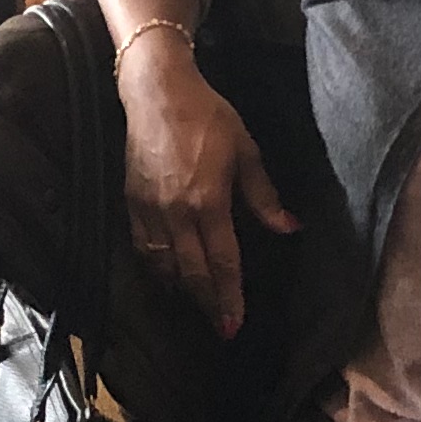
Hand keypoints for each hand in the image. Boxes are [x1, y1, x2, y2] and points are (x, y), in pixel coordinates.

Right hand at [118, 38, 295, 337]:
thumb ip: (264, 196)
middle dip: (207, 305)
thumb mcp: (245, 151)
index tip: (234, 325)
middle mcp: (176, 213)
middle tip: (221, 330)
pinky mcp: (131, 202)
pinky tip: (164, 276)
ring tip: (196, 306)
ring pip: (163, 265)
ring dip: (180, 290)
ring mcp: (149, 210)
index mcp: (208, 202)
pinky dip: (154, 266)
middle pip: (192, 272)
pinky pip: (141, 246)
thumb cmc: (207, 116)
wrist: (156, 91)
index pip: (222, 262)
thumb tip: (289, 229)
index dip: (229, 297)